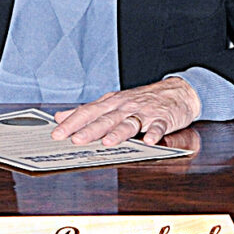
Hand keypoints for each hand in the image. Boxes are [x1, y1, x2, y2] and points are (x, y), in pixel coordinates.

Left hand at [52, 75, 201, 145]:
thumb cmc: (141, 100)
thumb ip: (87, 112)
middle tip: (75, 140)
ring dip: (118, 132)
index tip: (57, 134)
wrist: (176, 92)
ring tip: (107, 142)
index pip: (88, 112)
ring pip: (129, 123)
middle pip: (105, 119)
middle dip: (90, 130)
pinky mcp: (163, 118)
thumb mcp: (112, 103)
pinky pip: (158, 126)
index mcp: (111, 104)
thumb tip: (60, 116)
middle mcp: (125, 107)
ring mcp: (144, 112)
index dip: (72, 123)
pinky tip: (149, 141)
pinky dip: (154, 133)